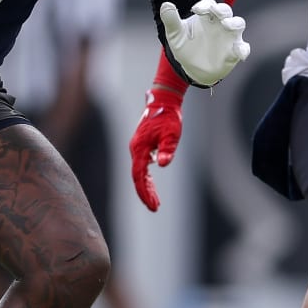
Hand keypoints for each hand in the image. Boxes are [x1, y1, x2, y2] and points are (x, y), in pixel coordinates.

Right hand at [129, 84, 184, 211]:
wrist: (163, 100)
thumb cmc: (168, 116)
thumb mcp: (172, 135)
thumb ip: (167, 149)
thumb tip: (163, 164)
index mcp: (140, 149)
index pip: (139, 176)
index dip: (145, 192)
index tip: (153, 206)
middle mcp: (135, 149)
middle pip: (138, 177)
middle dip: (146, 194)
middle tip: (155, 208)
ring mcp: (137, 147)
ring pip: (139, 173)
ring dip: (146, 187)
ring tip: (155, 202)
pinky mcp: (142, 146)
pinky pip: (142, 166)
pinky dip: (146, 178)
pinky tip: (151, 185)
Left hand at [157, 0, 249, 87]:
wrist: (192, 69)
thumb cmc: (185, 46)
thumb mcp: (175, 34)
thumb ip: (171, 20)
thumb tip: (165, 4)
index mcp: (206, 16)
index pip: (209, 4)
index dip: (205, 4)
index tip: (196, 9)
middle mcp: (220, 23)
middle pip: (225, 10)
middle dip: (221, 9)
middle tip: (215, 11)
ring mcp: (229, 37)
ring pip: (238, 24)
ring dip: (234, 23)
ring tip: (226, 24)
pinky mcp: (234, 51)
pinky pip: (242, 48)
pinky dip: (243, 49)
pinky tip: (240, 53)